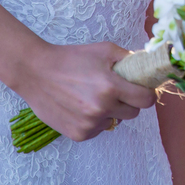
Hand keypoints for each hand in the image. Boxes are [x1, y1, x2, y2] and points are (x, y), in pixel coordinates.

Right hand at [11, 41, 157, 141]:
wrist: (36, 72)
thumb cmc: (72, 58)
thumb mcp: (104, 50)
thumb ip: (129, 59)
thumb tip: (147, 67)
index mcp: (111, 87)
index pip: (146, 100)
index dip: (148, 94)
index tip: (143, 89)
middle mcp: (101, 108)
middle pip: (134, 113)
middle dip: (130, 102)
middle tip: (117, 91)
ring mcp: (89, 124)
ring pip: (116, 121)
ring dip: (111, 111)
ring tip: (93, 96)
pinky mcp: (78, 134)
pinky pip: (99, 129)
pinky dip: (96, 120)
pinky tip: (82, 106)